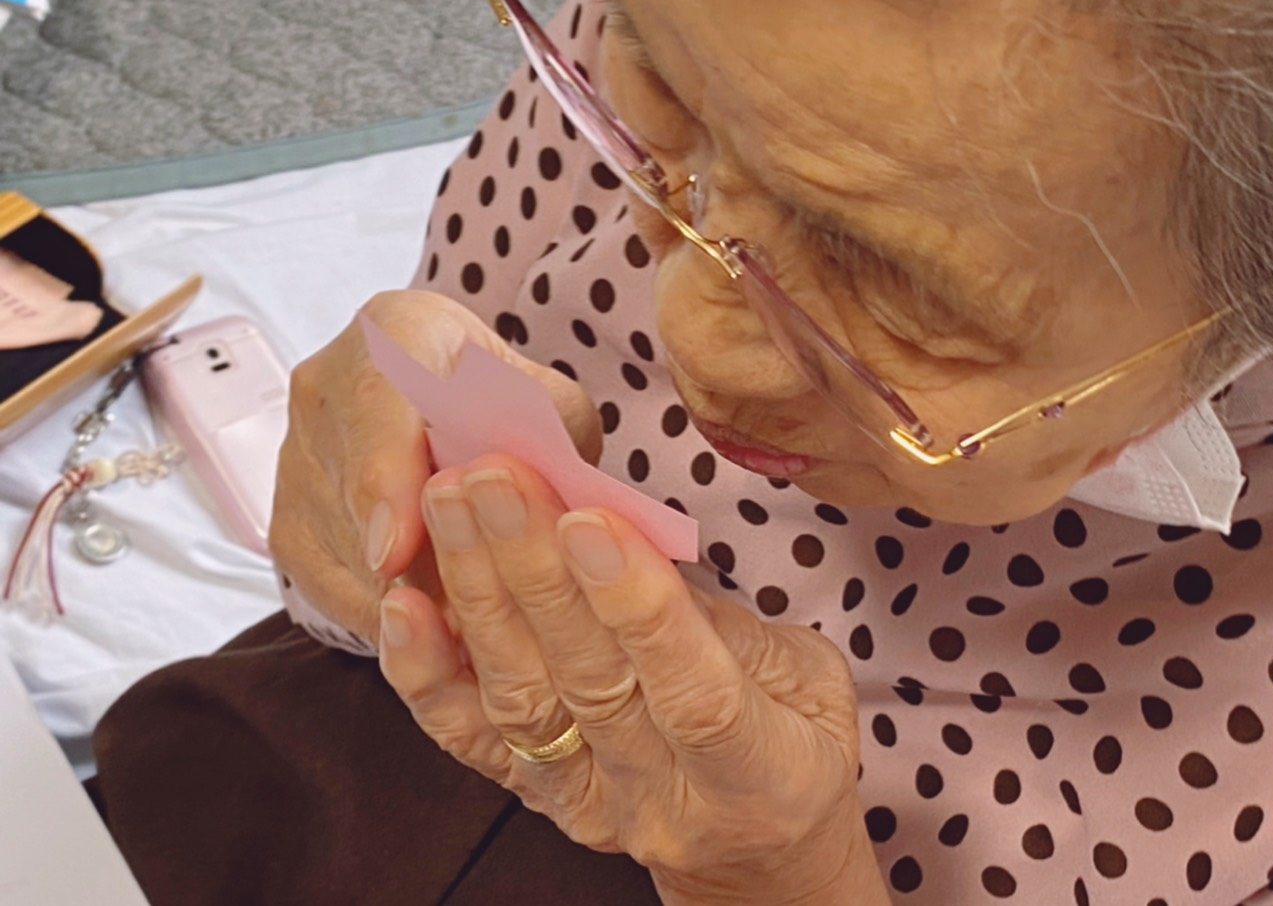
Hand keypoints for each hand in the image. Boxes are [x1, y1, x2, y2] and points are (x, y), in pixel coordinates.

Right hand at [269, 290, 601, 640]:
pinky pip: (323, 584)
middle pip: (349, 489)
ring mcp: (295, 456)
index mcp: (397, 332)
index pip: (376, 400)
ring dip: (399, 598)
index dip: (382, 480)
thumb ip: (550, 433)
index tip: (394, 552)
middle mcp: (326, 387)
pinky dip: (380, 617)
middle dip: (407, 565)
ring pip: (335, 548)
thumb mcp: (548, 402)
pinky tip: (433, 637)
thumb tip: (549, 492)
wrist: (447, 401)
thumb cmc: (506, 402)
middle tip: (462, 627)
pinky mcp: (287, 520)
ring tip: (466, 634)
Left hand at [377, 454, 886, 904]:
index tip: (589, 520)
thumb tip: (636, 546)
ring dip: (479, 591)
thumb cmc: (794, 743)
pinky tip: (405, 603)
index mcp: (758, 775)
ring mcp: (588, 803)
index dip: (638, 607)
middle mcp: (660, 801)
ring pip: (520, 697)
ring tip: (453, 500)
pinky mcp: (535, 796)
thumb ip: (730, 626)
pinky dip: (429, 673)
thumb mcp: (808, 679)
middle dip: (536, 569)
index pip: (693, 692)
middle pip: (588, 681)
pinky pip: (469, 738)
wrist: (753, 854)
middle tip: (496, 477)